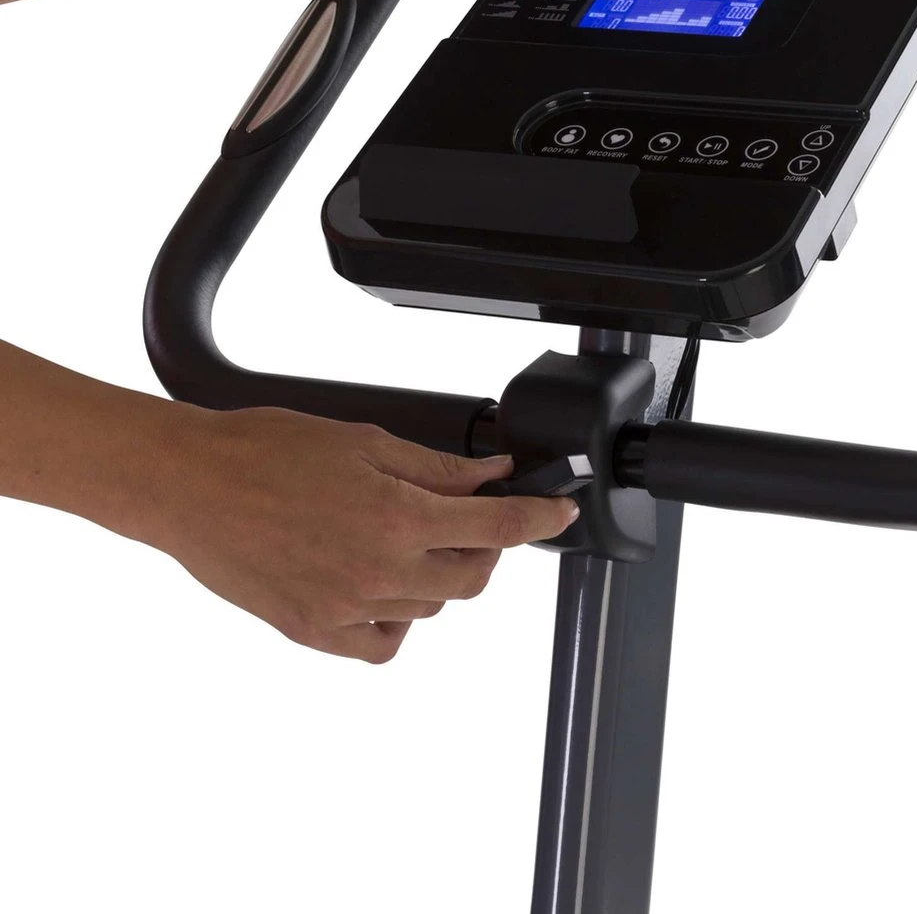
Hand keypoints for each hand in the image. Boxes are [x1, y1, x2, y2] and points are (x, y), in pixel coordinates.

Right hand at [132, 405, 577, 662]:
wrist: (188, 486)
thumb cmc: (265, 451)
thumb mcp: (364, 442)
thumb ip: (436, 468)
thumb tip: (491, 474)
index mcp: (397, 518)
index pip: (496, 529)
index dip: (540, 518)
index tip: (559, 512)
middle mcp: (380, 572)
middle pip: (472, 578)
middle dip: (484, 547)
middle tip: (466, 519)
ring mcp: (346, 610)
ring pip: (430, 608)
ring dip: (436, 575)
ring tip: (404, 538)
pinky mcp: (312, 633)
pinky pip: (384, 644)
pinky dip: (396, 619)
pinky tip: (380, 586)